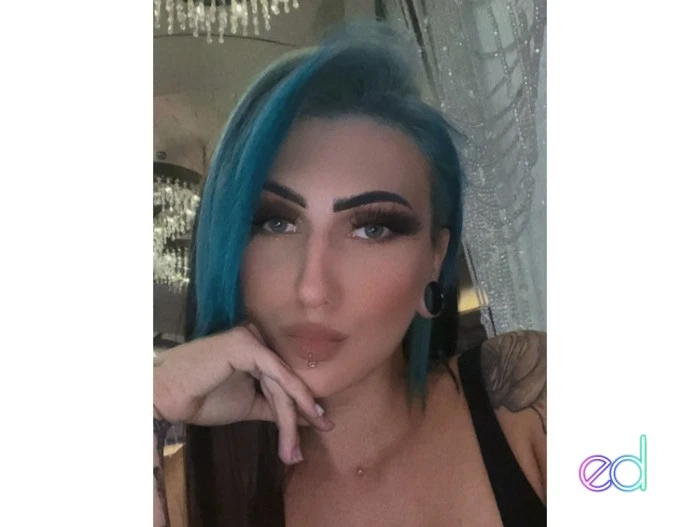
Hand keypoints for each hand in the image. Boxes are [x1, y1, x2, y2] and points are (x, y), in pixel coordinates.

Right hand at [153, 322, 333, 464]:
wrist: (168, 397)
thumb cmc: (203, 399)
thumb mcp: (249, 405)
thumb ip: (276, 408)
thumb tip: (308, 417)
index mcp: (256, 351)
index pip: (283, 380)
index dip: (303, 403)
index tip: (323, 424)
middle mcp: (256, 339)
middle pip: (285, 382)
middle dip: (303, 412)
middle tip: (324, 431)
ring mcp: (250, 338)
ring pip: (281, 381)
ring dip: (291, 416)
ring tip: (293, 447)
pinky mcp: (245, 343)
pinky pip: (274, 372)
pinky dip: (289, 394)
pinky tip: (302, 413)